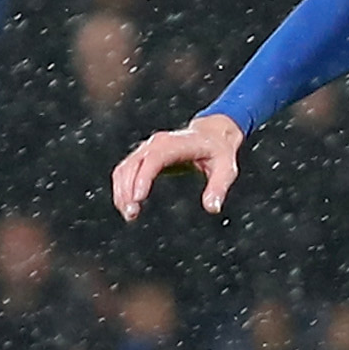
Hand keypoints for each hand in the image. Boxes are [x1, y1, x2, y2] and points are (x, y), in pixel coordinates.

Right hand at [112, 113, 245, 218]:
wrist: (210, 135)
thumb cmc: (219, 152)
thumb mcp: (226, 169)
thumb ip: (218, 187)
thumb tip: (212, 208)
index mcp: (177, 144)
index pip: (155, 158)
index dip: (143, 177)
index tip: (138, 198)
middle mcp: (157, 143)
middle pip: (134, 164)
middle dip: (128, 189)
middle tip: (132, 214)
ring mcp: (147, 149)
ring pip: (125, 169)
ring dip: (121, 191)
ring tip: (129, 215)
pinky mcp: (143, 157)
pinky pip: (125, 171)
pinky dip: (122, 188)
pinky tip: (126, 206)